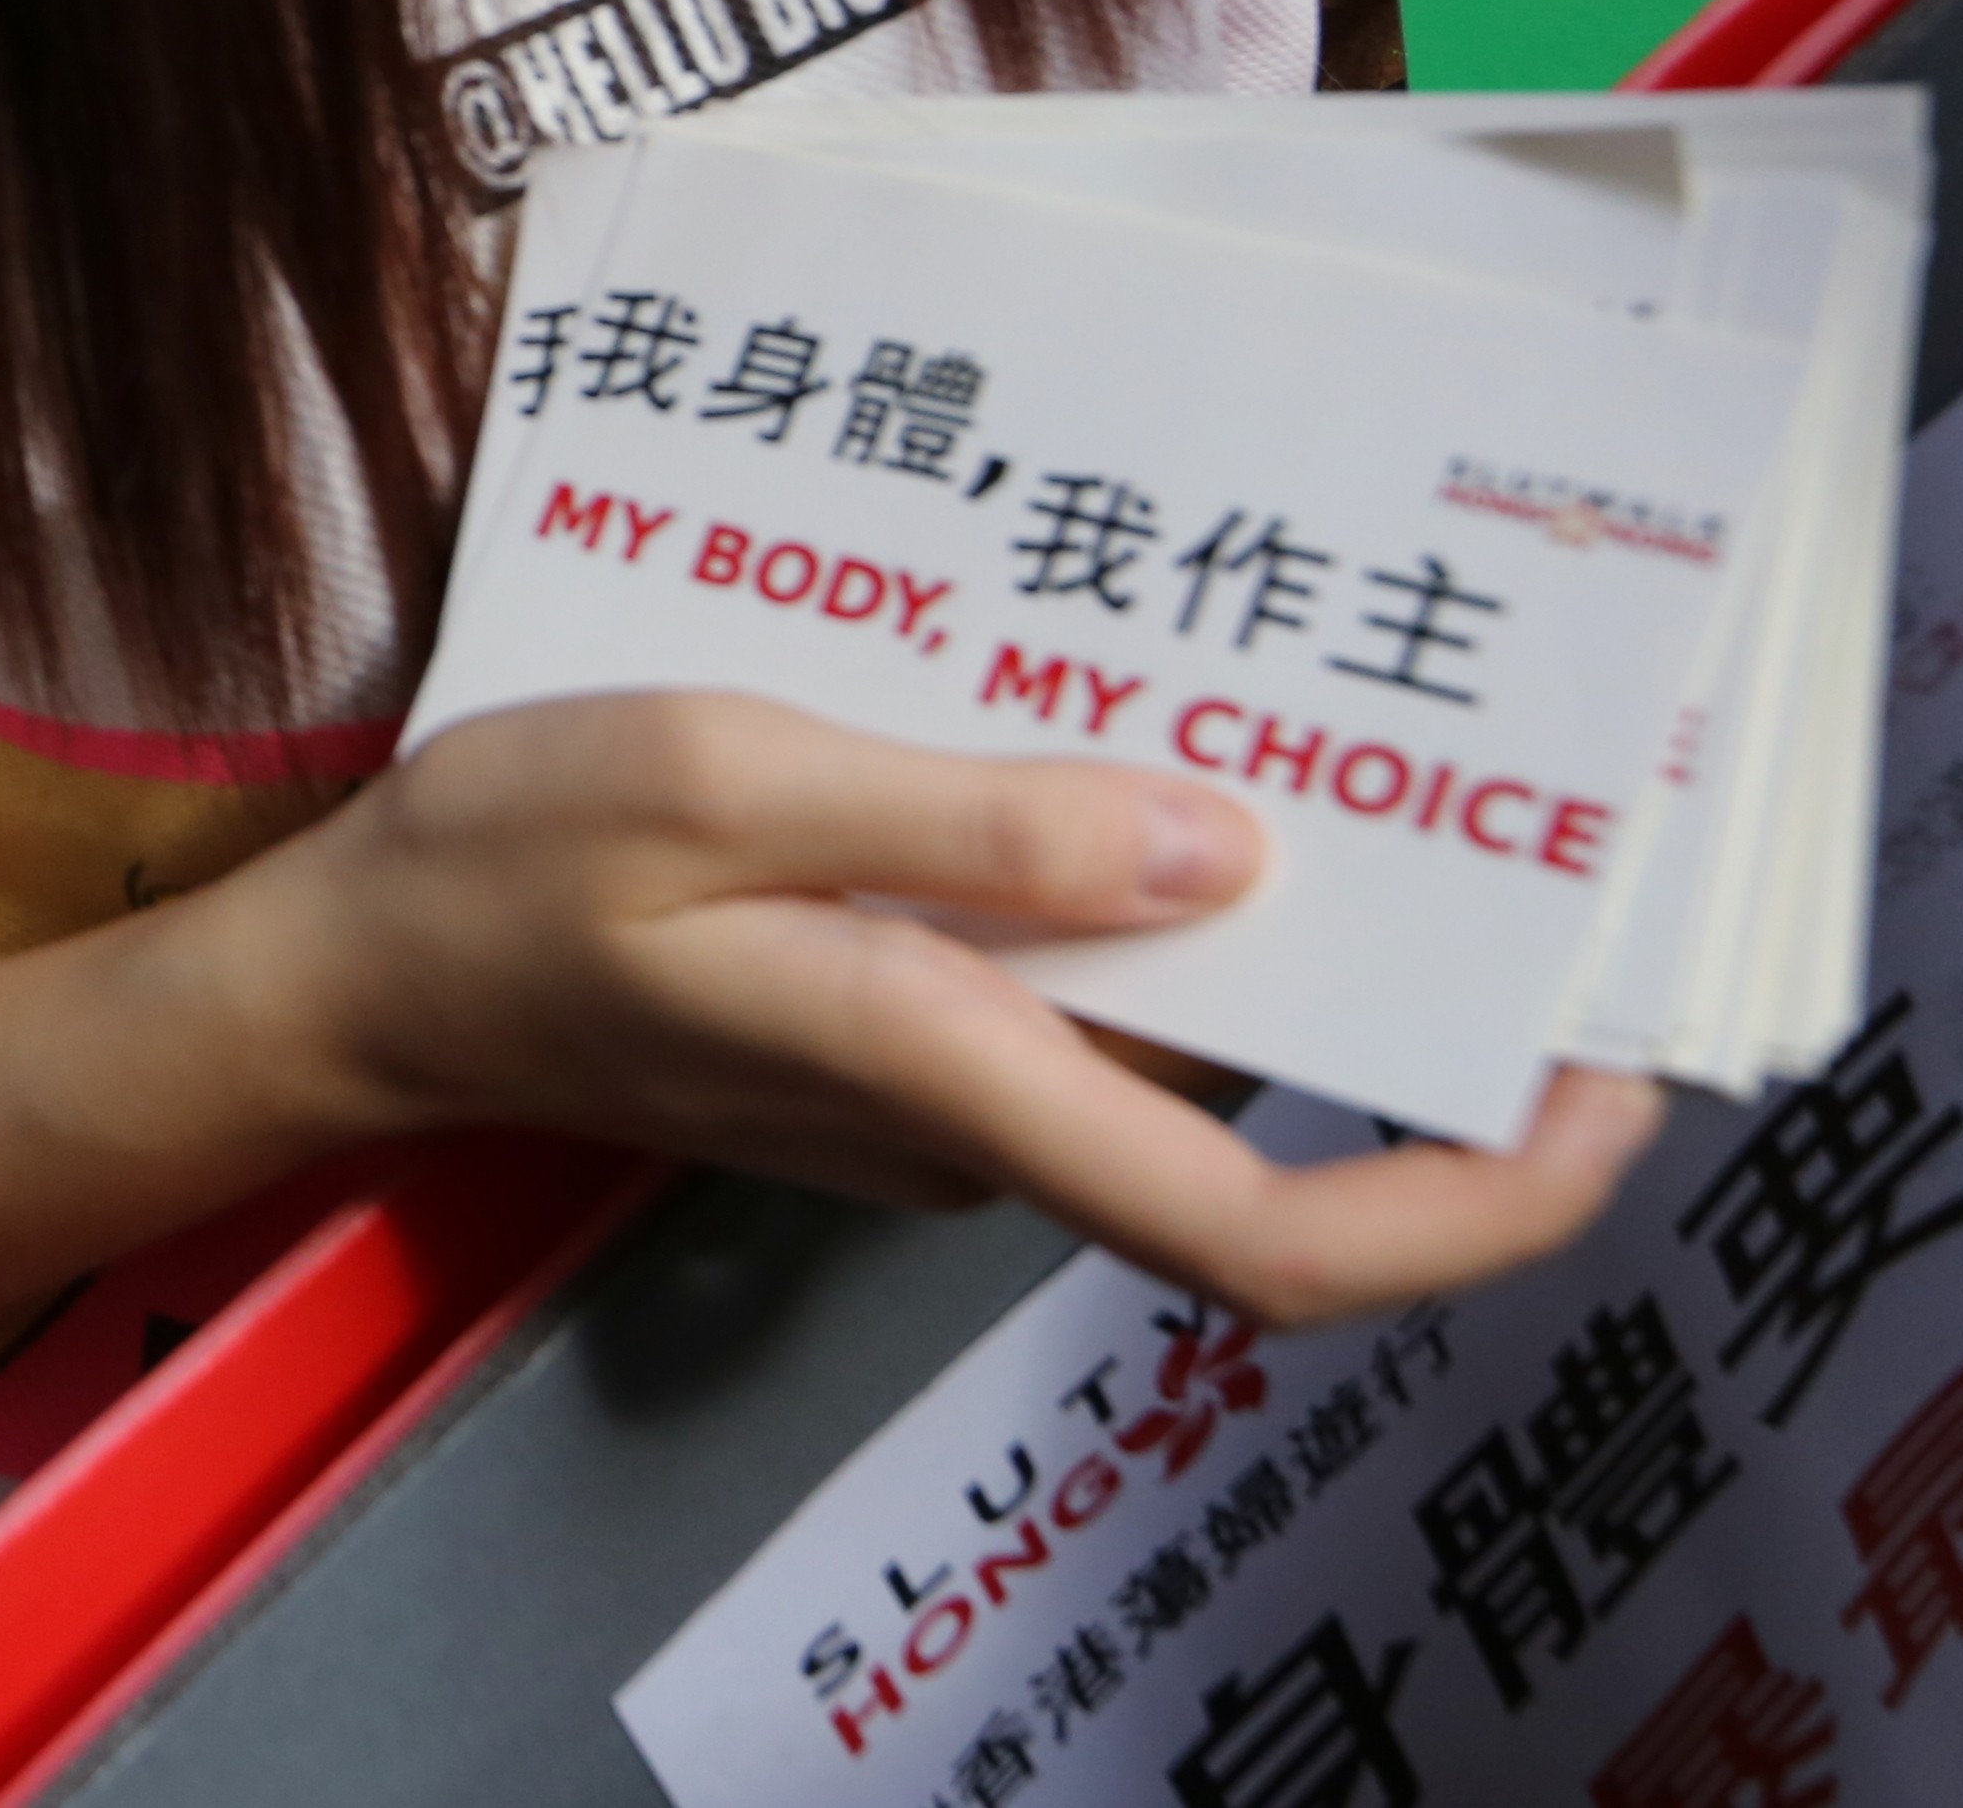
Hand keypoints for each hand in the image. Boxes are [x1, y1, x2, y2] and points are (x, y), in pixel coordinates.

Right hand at [246, 691, 1666, 1326]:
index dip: (1478, 1202)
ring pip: (1188, 1043)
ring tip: (1344, 722)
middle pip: (1275, 1125)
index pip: (1277, 1239)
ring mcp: (950, 1101)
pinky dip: (1160, 891)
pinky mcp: (910, 1049)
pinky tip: (1139, 743)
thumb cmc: (507, 863)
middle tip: (1523, 817)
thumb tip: (1229, 845)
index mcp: (953, 1078)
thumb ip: (968, 820)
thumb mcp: (715, 779)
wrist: (355, 966)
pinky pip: (1091, 994)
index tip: (1607, 1085)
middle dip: (1434, 1017)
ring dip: (1293, 917)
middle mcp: (986, 1127)